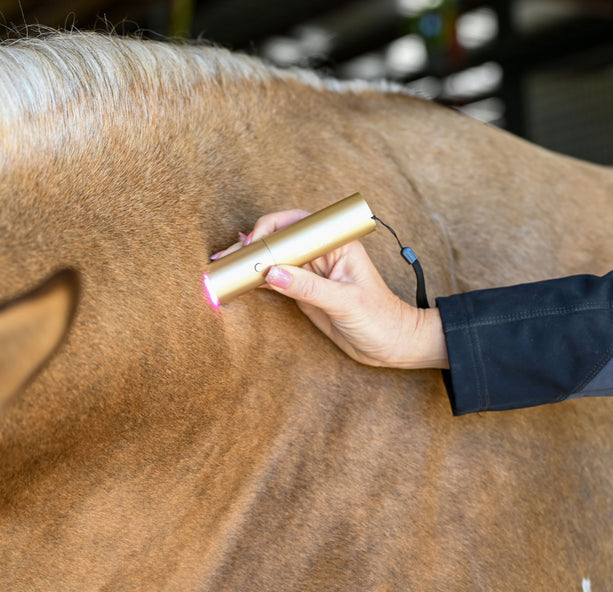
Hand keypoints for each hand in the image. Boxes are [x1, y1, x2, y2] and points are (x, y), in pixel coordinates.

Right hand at [212, 209, 448, 369]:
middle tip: (225, 258)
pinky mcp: (303, 290)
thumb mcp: (346, 302)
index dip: (270, 230)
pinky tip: (237, 282)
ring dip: (249, 263)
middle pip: (279, 239)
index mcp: (335, 243)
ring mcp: (310, 271)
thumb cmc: (381, 319)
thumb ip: (309, 287)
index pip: (296, 224)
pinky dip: (255, 281)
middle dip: (251, 246)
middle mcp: (321, 252)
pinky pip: (275, 280)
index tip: (253, 247)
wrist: (392, 345)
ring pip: (273, 259)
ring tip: (221, 268)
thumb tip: (273, 273)